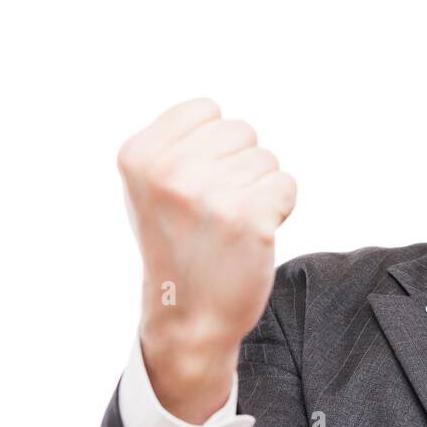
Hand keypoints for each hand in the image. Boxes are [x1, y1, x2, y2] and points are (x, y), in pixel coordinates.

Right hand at [117, 98, 296, 422]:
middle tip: (217, 210)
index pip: (206, 109)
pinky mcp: (250, 217)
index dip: (214, 145)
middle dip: (239, 166)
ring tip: (231, 224)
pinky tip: (253, 234)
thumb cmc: (178, 246)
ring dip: (260, 189)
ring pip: (267, 159)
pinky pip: (287, 185)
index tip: (197, 182)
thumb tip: (219, 114)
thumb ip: (176, 145)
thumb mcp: (150, 187)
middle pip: (241, 131)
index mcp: (138, 155)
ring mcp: (210, 194)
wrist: (189, 317)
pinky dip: (280, 208)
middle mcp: (170, 171)